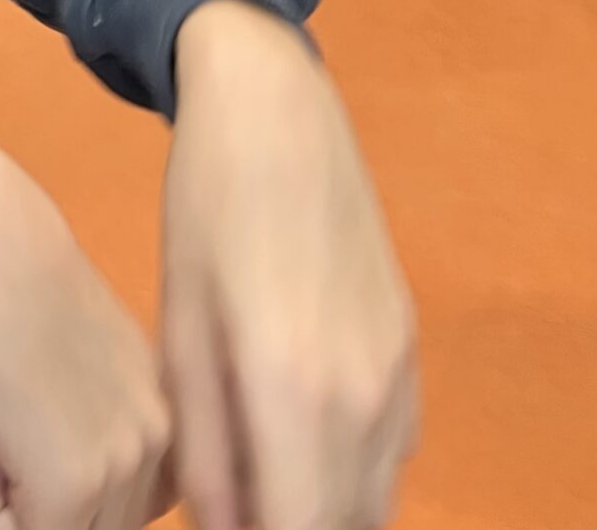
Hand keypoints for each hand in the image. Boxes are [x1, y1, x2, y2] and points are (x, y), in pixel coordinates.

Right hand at [0, 118, 170, 529]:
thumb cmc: (20, 286)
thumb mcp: (90, 358)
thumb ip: (98, 423)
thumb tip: (57, 486)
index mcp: (171, 402)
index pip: (144, 497)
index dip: (82, 487)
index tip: (34, 446)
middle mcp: (161, 436)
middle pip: (107, 522)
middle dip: (43, 497)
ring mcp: (121, 465)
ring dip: (17, 501)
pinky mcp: (72, 488)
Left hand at [163, 2, 418, 529]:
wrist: (278, 108)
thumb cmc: (207, 207)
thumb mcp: (182, 328)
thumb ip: (206, 447)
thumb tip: (224, 529)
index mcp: (296, 393)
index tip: (223, 524)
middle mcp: (366, 398)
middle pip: (344, 526)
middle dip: (289, 521)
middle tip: (235, 491)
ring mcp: (401, 373)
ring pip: (375, 498)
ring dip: (322, 504)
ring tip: (258, 462)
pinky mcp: (413, 348)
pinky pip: (393, 450)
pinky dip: (351, 465)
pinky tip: (297, 424)